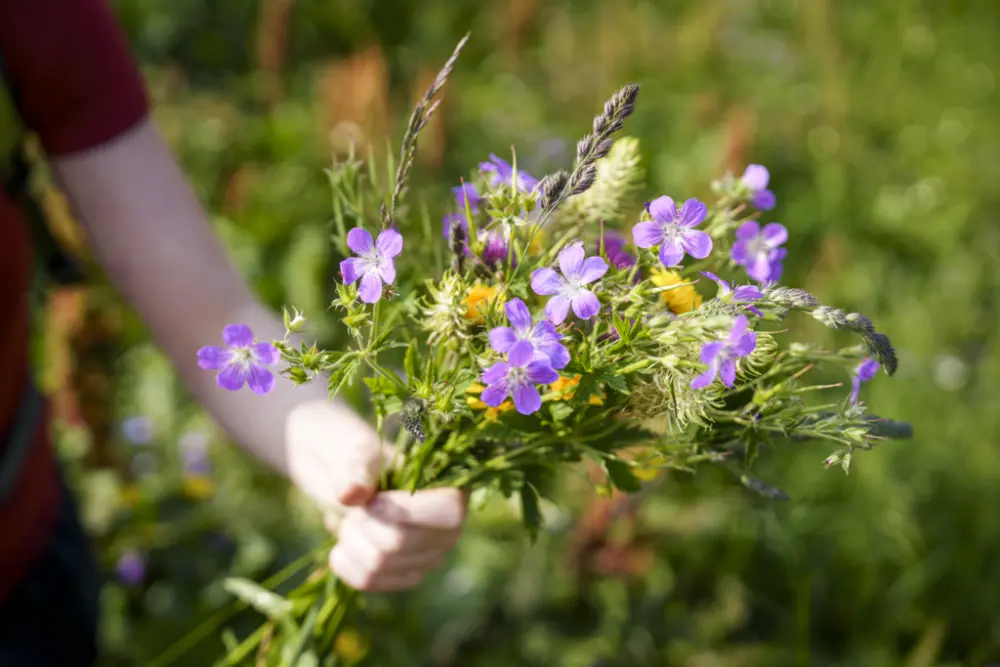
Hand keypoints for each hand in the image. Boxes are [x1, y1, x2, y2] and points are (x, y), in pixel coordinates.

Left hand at [285, 400, 465, 591]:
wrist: (335, 471)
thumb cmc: (353, 452)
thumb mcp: (353, 451)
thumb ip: (355, 468)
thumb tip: (350, 495)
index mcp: (450, 485)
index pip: (450, 512)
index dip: (406, 512)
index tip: (373, 500)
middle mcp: (447, 526)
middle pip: (400, 543)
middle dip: (362, 523)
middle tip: (355, 503)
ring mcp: (427, 555)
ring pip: (379, 565)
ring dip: (350, 539)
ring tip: (350, 518)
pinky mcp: (403, 575)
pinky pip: (370, 581)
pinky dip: (345, 560)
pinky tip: (345, 541)